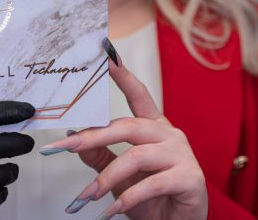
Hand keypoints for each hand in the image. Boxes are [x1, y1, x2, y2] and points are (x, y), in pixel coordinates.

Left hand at [39, 39, 207, 219]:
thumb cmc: (154, 197)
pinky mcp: (189, 178)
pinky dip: (128, 198)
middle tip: (67, 146)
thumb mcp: (120, 175)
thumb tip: (75, 137)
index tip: (106, 54)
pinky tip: (113, 209)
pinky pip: (152, 184)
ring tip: (89, 196)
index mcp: (154, 127)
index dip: (122, 74)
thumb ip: (100, 155)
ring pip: (137, 156)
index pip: (138, 94)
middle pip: (128, 126)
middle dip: (94, 136)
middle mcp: (169, 135)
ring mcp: (182, 155)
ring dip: (107, 178)